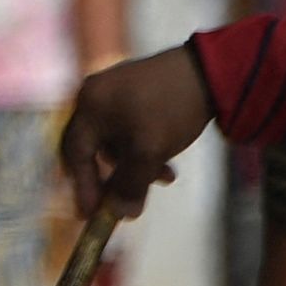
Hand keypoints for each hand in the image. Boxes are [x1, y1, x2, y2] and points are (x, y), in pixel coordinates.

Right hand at [61, 49, 212, 221]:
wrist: (210, 71)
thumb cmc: (168, 109)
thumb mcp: (149, 151)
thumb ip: (131, 184)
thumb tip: (121, 214)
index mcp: (89, 106)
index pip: (75, 152)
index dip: (83, 185)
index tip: (91, 215)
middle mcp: (95, 95)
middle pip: (94, 147)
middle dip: (113, 177)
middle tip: (125, 201)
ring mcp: (116, 90)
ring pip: (116, 140)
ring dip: (135, 164)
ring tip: (163, 179)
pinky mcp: (138, 90)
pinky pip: (130, 128)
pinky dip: (143, 147)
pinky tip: (166, 159)